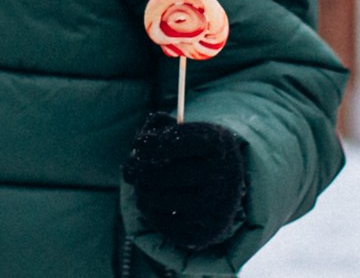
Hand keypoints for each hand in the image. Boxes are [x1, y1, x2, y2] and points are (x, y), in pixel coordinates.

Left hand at [122, 113, 248, 252]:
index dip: (151, 142)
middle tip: (132, 170)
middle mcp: (223, 176)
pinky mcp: (206, 232)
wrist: (226, 193)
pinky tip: (149, 204)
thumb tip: (141, 139)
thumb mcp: (187, 132)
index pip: (176, 140)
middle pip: (163, 173)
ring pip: (160, 199)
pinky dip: (150, 213)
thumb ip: (160, 126)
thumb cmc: (198, 156)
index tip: (139, 143)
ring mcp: (217, 207)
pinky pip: (164, 223)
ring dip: (142, 191)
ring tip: (140, 186)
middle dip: (140, 170)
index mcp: (218, 145)